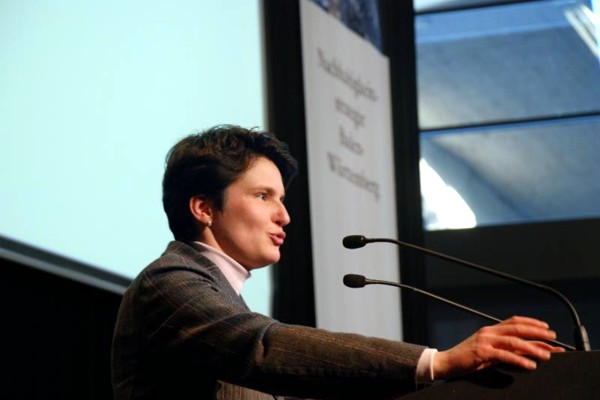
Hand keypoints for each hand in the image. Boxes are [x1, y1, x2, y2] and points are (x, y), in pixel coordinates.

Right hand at [433, 316, 565, 379]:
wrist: (446, 362)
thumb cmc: (467, 358)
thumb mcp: (488, 351)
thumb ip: (505, 349)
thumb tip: (527, 350)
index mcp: (490, 330)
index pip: (514, 321)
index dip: (531, 322)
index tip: (546, 327)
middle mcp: (488, 332)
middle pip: (517, 328)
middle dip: (537, 332)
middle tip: (553, 337)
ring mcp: (485, 341)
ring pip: (514, 341)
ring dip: (533, 347)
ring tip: (547, 355)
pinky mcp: (481, 352)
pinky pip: (504, 355)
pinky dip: (519, 360)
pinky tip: (529, 364)